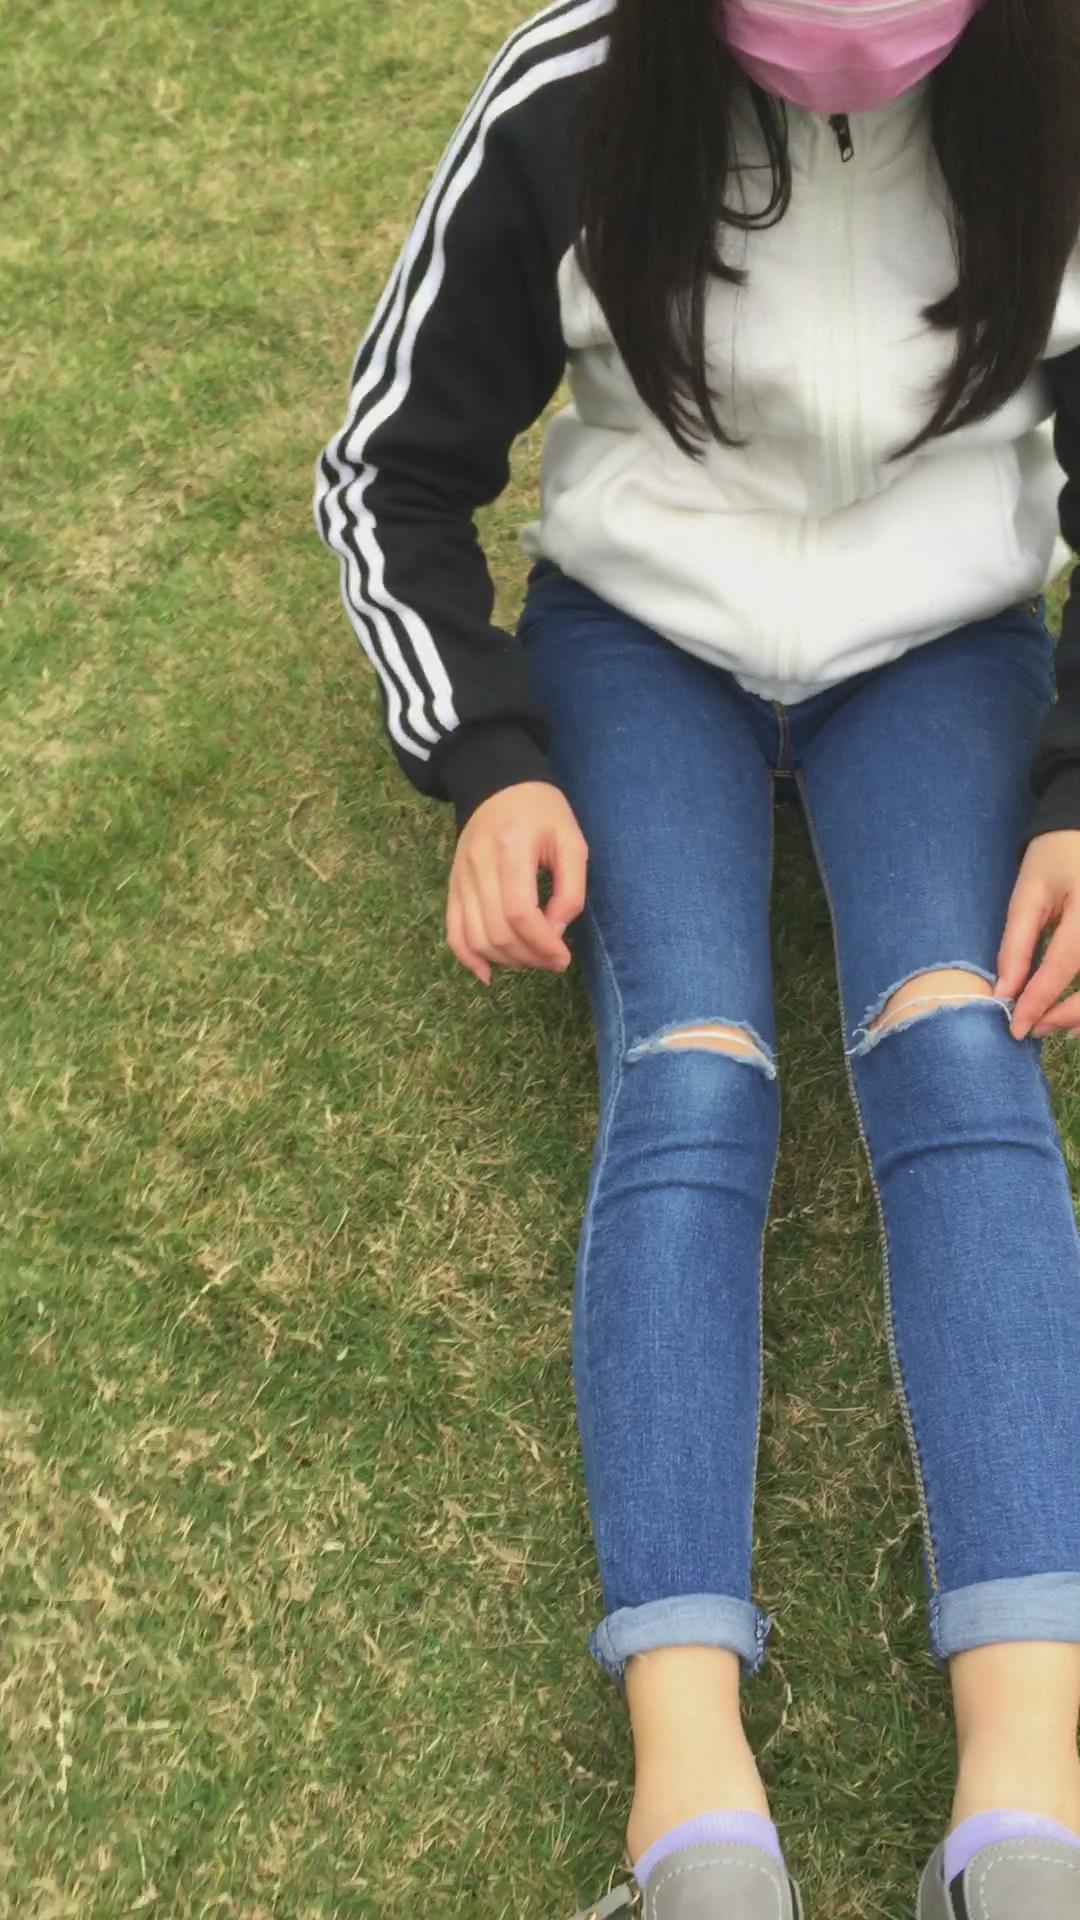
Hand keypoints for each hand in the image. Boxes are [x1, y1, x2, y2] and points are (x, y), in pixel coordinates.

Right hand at [446, 781, 588, 984]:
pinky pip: (453, 932)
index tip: (563, 957)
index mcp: (510, 849)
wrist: (497, 784)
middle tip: (553, 961)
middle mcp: (478, 866)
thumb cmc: (542, 812)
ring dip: (506, 960)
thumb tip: (555, 933)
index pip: (519, 912)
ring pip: (475, 938)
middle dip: (529, 957)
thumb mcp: (571, 842)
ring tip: (532, 959)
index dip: (542, 944)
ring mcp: (460, 878)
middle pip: (497, 931)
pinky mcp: (452, 887)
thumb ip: (570, 889)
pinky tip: (488, 974)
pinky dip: (468, 958)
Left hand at [995, 829, 1079, 1036]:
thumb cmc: (1055, 855)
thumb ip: (1017, 943)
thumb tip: (1004, 992)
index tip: (1017, 1028)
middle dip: (1068, 1015)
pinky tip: (1078, 1015)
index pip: (1065, 964)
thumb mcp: (1029, 892)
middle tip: (1034, 1028)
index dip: (1040, 1000)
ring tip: (1056, 1024)